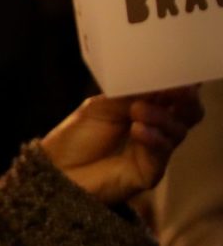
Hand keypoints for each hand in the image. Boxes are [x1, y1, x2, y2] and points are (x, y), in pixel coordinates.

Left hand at [40, 87, 203, 204]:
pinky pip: (162, 154)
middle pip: (189, 113)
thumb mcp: (102, 106)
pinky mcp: (149, 172)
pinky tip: (138, 130)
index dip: (180, 84)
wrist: (56, 170)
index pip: (176, 94)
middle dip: (184, 100)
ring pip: (178, 131)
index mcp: (147, 109)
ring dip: (161, 117)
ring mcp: (154, 151)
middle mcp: (156, 129)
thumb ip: (130, 94)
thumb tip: (159, 79)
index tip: (176, 74)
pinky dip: (154, 139)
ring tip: (137, 110)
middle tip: (176, 91)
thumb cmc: (76, 137)